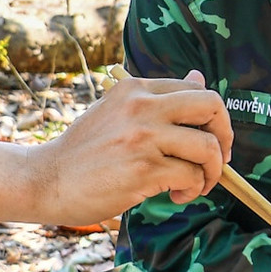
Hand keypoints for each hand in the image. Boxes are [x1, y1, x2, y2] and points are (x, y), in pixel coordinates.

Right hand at [0, 70, 230, 224]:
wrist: (45, 179)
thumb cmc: (82, 152)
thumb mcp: (116, 112)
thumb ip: (156, 98)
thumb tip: (198, 76)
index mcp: (134, 88)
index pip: (195, 89)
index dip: (213, 116)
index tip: (210, 139)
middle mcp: (141, 106)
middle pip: (211, 106)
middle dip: (225, 135)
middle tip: (218, 159)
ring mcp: (143, 137)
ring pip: (207, 147)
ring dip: (211, 172)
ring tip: (195, 185)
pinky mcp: (143, 169)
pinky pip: (191, 176)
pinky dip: (192, 189)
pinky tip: (176, 195)